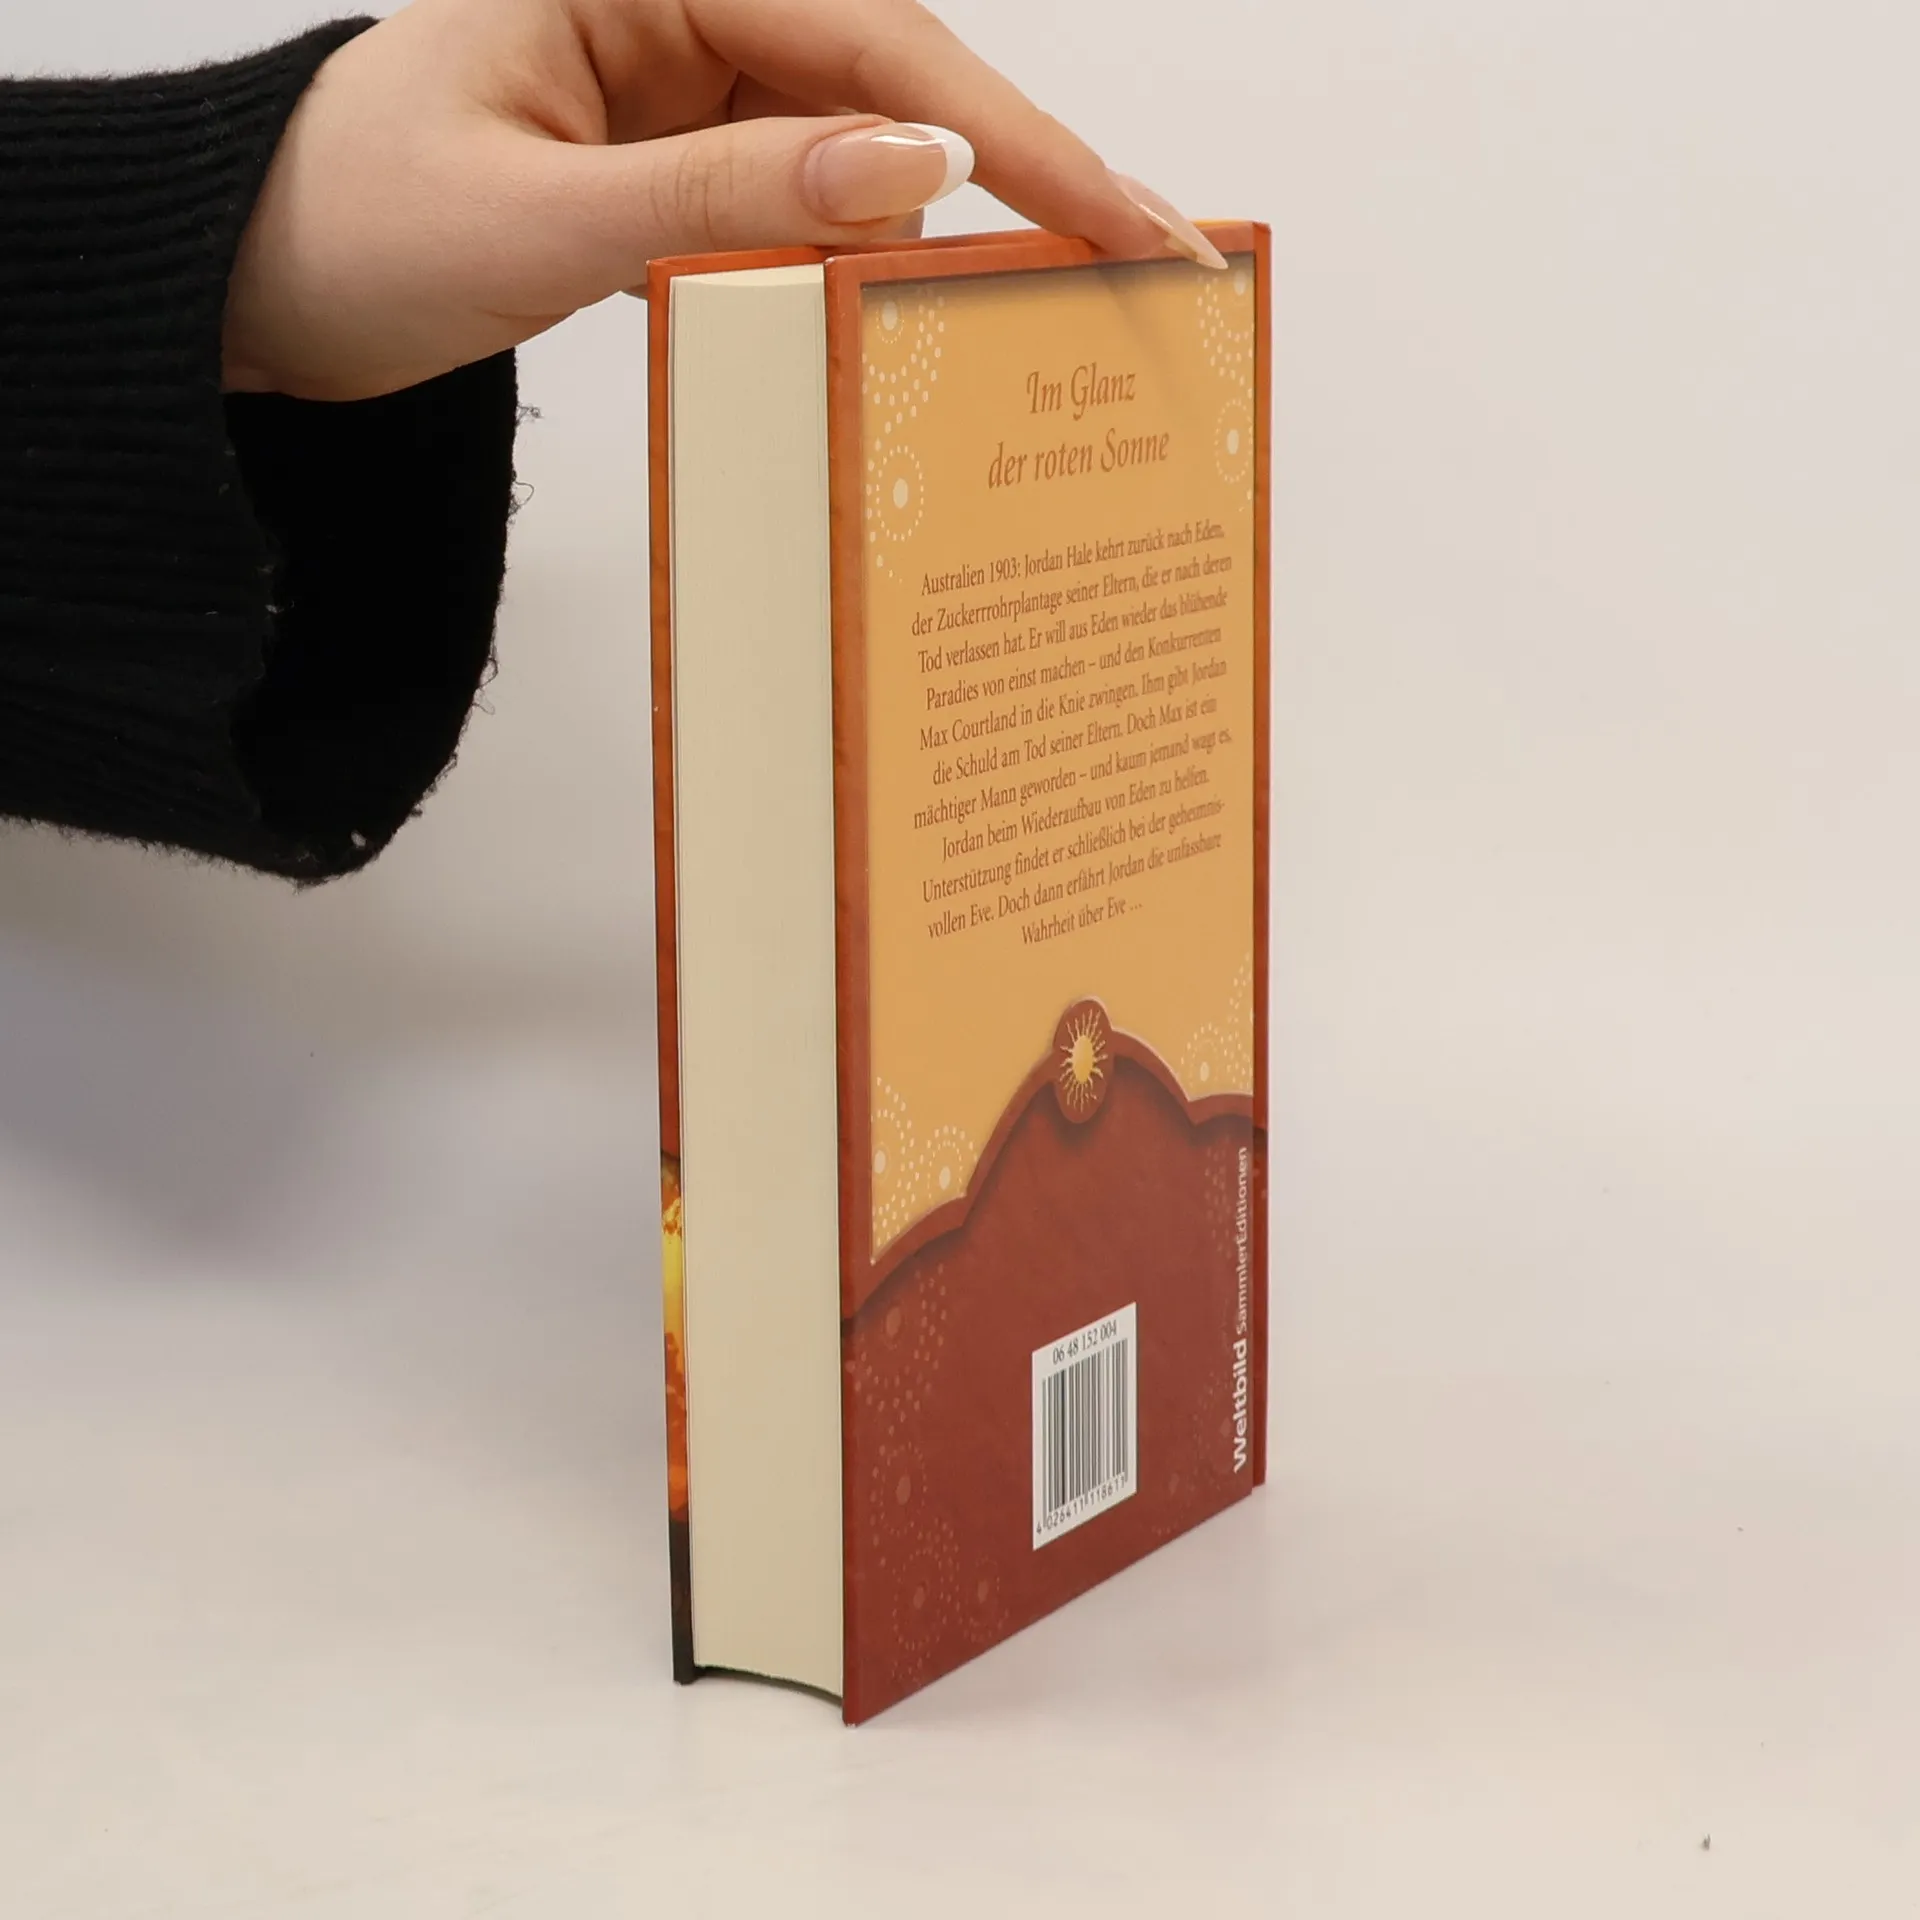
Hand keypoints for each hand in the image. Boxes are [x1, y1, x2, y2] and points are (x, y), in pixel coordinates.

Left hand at [223, 0, 1226, 401]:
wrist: (258, 281)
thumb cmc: (354, 226)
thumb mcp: (542, 214)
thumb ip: (732, 188)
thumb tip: (920, 167)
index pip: (869, 39)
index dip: (1010, 135)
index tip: (1124, 213)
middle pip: (894, 76)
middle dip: (1024, 170)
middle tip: (1152, 257)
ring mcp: (683, 73)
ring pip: (866, 137)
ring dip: (963, 219)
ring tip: (1077, 290)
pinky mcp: (680, 146)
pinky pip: (809, 189)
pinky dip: (878, 251)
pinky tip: (941, 300)